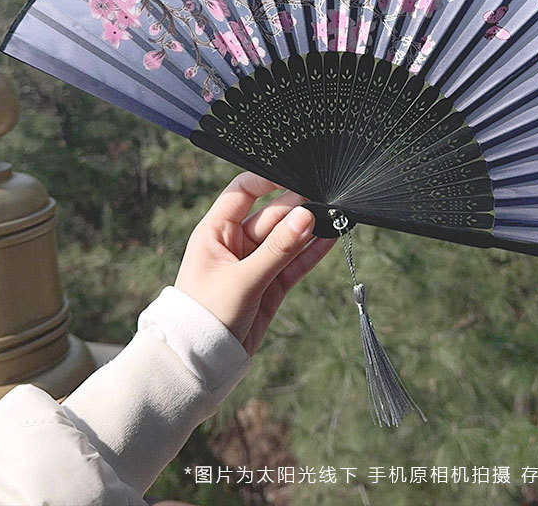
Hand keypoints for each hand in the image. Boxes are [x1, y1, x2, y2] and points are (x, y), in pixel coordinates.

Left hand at [174, 172, 336, 355]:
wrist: (202, 364)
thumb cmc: (206, 317)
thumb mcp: (243, 280)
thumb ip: (277, 249)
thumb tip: (306, 216)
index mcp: (216, 231)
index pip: (242, 192)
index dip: (267, 180)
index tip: (295, 173)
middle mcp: (236, 243)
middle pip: (272, 215)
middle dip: (298, 208)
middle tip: (325, 200)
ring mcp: (255, 263)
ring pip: (287, 239)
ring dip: (309, 229)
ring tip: (335, 216)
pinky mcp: (271, 284)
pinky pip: (294, 262)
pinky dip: (311, 252)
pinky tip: (331, 237)